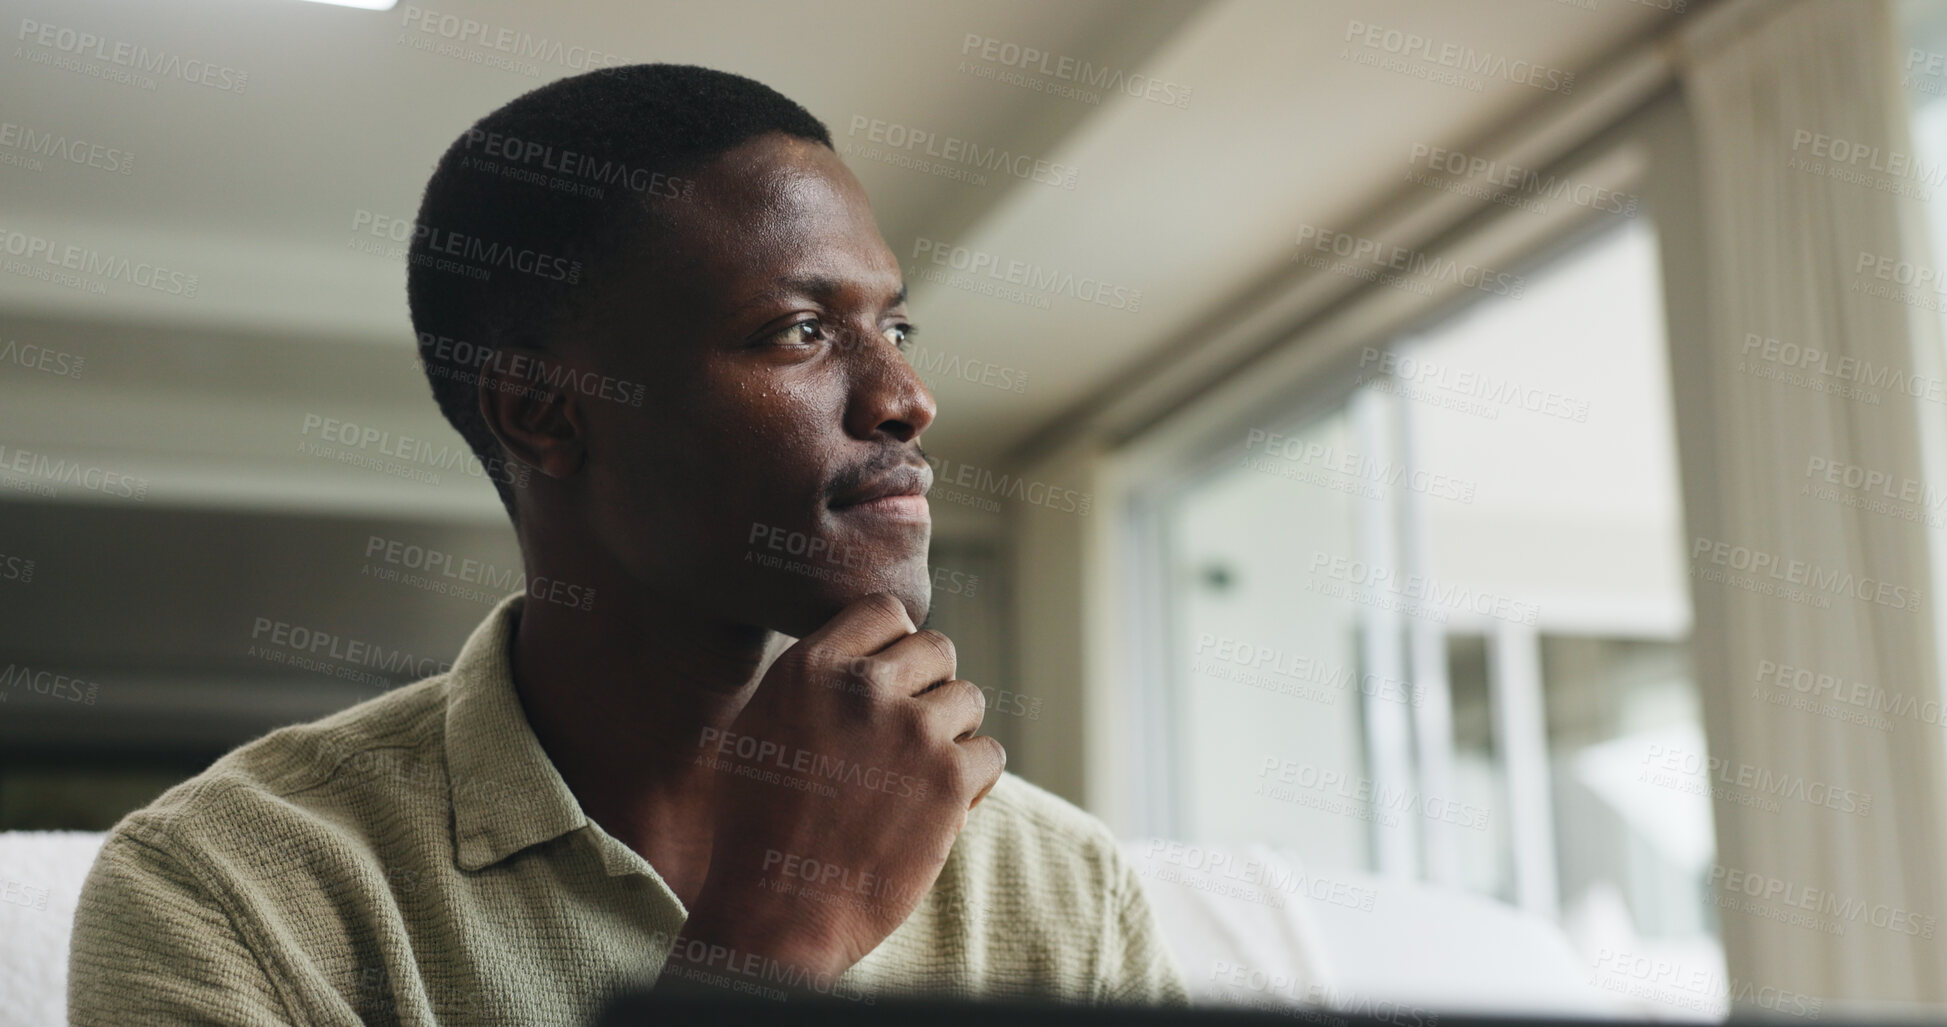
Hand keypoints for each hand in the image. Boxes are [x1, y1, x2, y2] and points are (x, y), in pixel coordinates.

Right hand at [661, 592, 1005, 990]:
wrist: (779, 911)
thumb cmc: (761, 828)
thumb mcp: (762, 728)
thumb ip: (815, 681)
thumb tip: (867, 654)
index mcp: (811, 667)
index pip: (886, 612)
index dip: (895, 646)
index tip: (890, 682)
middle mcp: (864, 688)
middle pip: (937, 648)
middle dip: (930, 686)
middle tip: (908, 733)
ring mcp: (913, 730)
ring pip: (969, 699)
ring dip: (953, 733)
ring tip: (918, 774)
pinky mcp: (950, 780)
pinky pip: (990, 754)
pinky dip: (972, 781)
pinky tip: (937, 807)